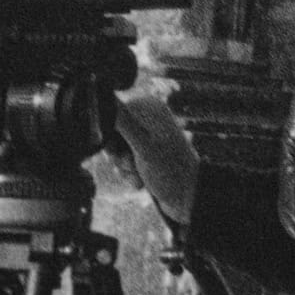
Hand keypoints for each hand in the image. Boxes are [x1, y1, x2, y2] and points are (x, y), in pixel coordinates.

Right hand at [112, 90, 199, 226]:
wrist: (189, 200)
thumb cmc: (170, 172)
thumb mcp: (143, 146)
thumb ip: (123, 121)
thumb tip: (105, 95)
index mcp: (149, 106)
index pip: (111, 114)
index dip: (109, 137)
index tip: (116, 151)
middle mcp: (148, 117)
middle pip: (113, 133)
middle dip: (117, 155)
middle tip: (130, 164)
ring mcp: (148, 135)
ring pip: (118, 149)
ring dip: (124, 167)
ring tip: (138, 176)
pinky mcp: (147, 152)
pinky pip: (126, 160)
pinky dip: (129, 173)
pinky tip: (140, 182)